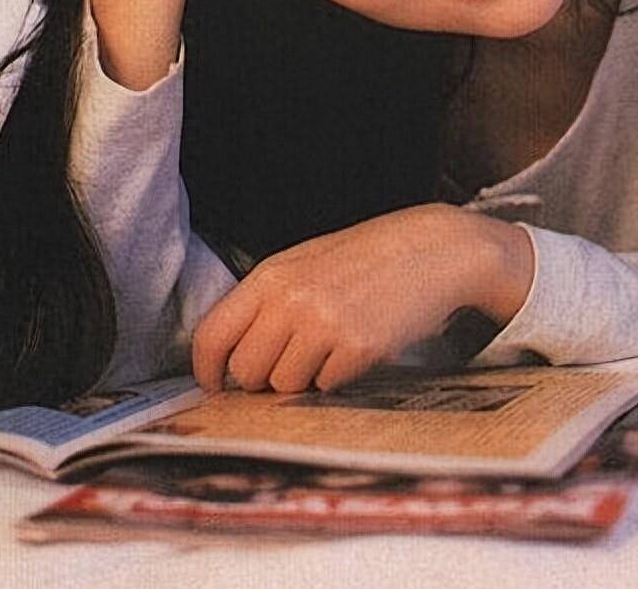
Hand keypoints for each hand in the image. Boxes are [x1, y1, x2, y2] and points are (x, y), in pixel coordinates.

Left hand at [191, 204, 533, 392]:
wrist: (431, 250)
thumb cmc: (364, 260)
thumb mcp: (304, 265)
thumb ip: (266, 304)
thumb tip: (232, 358)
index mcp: (270, 277)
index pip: (212, 334)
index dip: (206, 370)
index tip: (214, 387)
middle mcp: (291, 300)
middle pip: (246, 371)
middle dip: (263, 378)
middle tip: (292, 361)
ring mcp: (324, 324)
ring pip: (284, 386)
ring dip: (303, 379)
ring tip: (330, 347)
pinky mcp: (359, 348)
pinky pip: (326, 387)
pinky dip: (338, 378)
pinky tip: (356, 347)